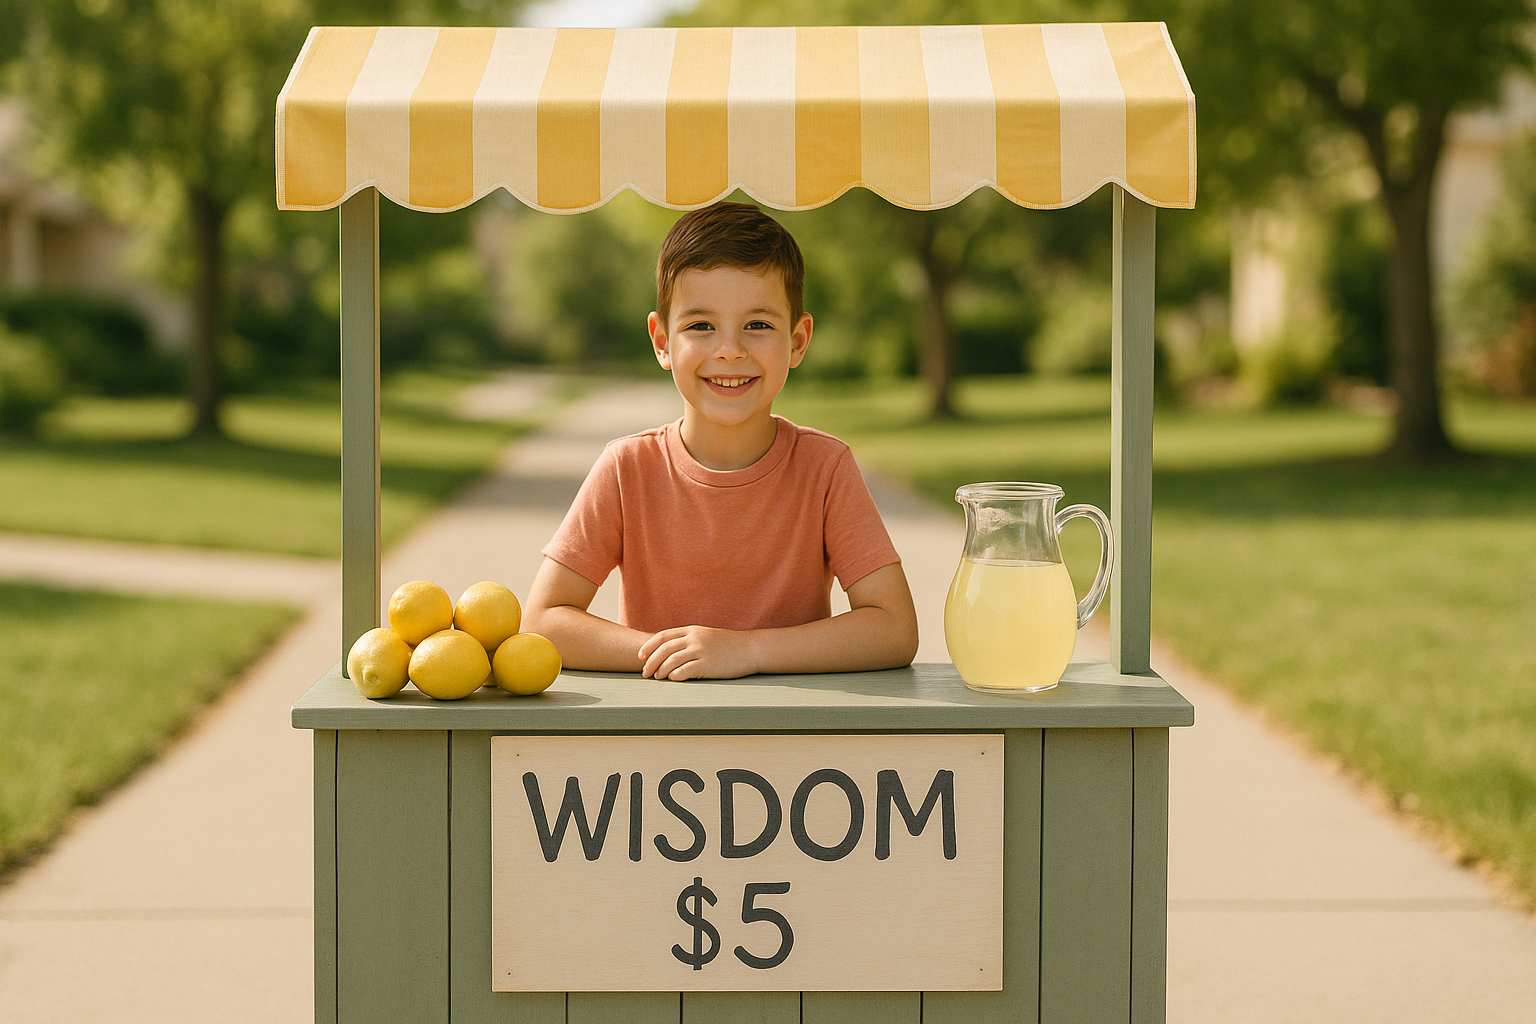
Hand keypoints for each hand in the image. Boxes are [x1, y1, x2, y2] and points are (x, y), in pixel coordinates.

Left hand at [638, 625, 758, 679]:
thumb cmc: (728, 645)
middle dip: (650, 662)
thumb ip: (689, 639)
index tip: (640, 656)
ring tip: (658, 678)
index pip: (663, 636)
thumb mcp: (706, 635)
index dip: (648, 646)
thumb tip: (670, 649)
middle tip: (645, 673)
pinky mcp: (707, 665)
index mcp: (692, 630)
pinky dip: (674, 677)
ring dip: (660, 671)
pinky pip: (683, 672)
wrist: (749, 649)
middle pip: (663, 650)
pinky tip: (672, 680)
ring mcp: (700, 652)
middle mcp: (694, 639)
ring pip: (671, 661)